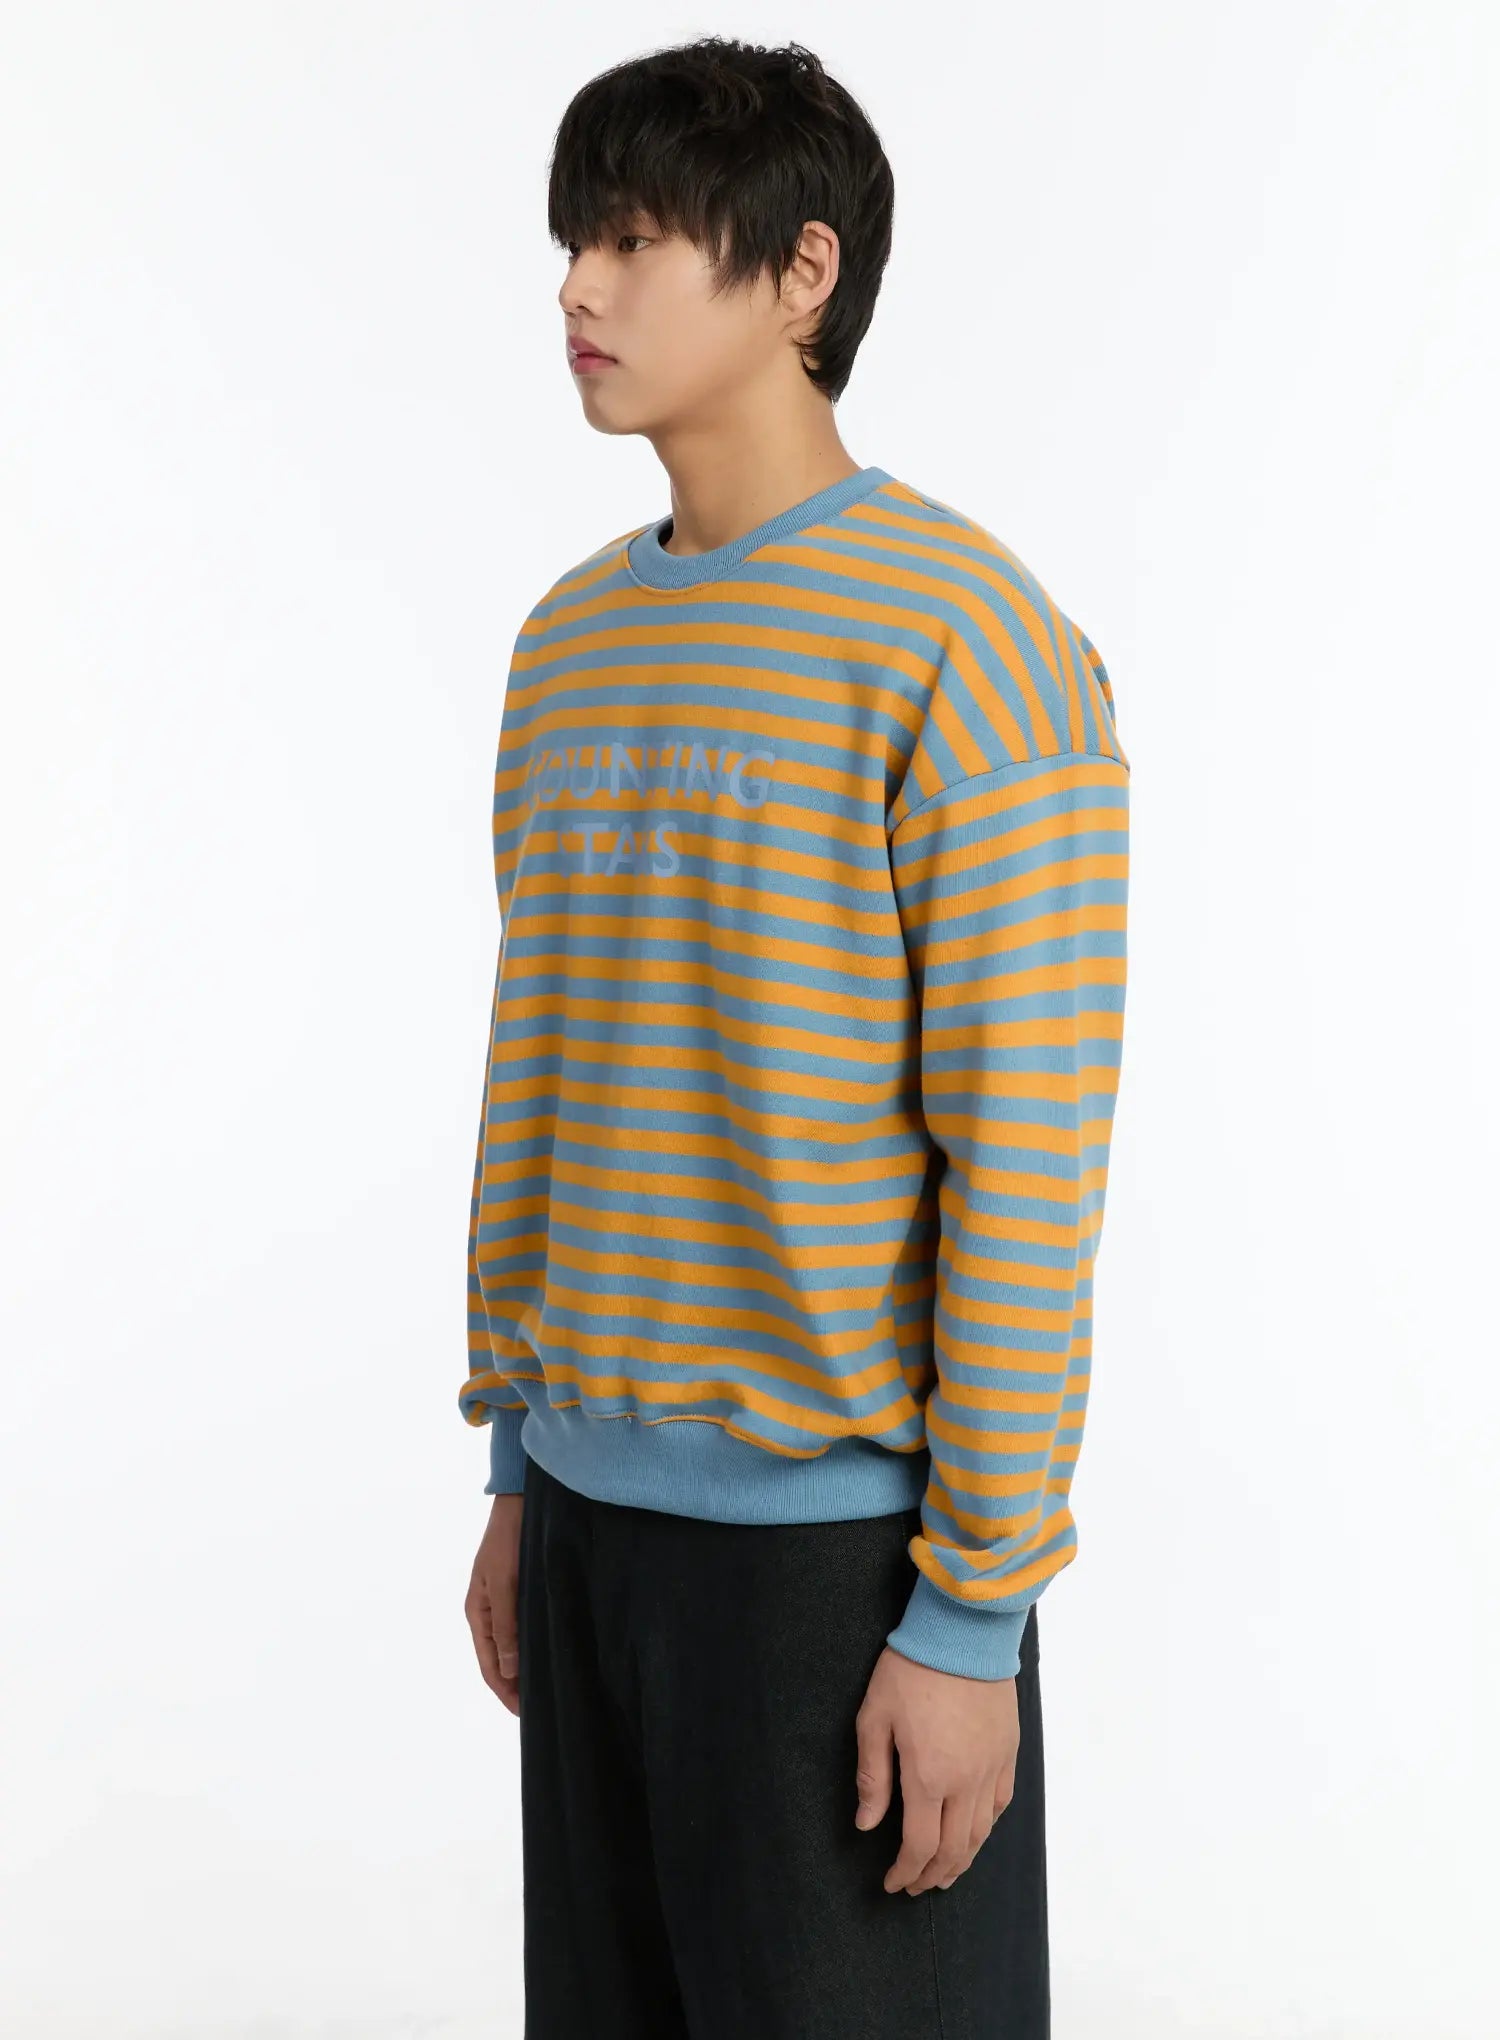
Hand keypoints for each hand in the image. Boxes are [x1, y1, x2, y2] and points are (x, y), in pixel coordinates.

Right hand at [465, 1493, 524, 1716]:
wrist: (519, 1502)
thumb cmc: (509, 1541)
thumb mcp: (505, 1583)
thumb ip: (506, 1625)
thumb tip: (507, 1669)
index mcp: (477, 1612)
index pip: (488, 1664)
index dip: (504, 1691)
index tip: (524, 1713)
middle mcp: (488, 1611)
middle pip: (498, 1660)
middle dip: (513, 1685)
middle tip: (539, 1709)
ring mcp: (503, 1601)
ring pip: (510, 1645)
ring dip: (522, 1668)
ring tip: (544, 1688)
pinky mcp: (519, 1590)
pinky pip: (522, 1628)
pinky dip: (530, 1646)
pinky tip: (546, 1653)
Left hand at [854, 1644, 1019, 1895]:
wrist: (963, 1632)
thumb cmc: (911, 1669)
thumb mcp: (874, 1717)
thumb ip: (872, 1775)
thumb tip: (867, 1824)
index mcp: (928, 1777)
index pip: (920, 1846)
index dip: (905, 1872)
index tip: (892, 1883)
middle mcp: (966, 1782)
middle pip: (954, 1850)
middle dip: (932, 1875)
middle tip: (915, 1886)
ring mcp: (992, 1768)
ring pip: (981, 1833)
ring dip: (961, 1861)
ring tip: (943, 1873)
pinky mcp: (1008, 1752)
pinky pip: (1001, 1804)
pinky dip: (986, 1829)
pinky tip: (974, 1833)